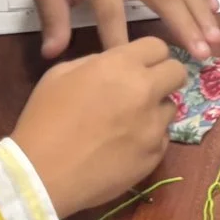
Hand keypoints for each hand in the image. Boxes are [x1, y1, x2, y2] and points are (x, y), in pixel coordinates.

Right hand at [11, 37, 182, 217]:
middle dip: (164, 77)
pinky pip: (162, 139)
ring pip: (171, 108)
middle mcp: (145, 91)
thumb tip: (114, 66)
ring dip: (155, 110)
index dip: (148, 55)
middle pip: (178, 72)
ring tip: (128, 123)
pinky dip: (149, 139)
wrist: (42, 174)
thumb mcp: (60, 75)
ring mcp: (153, 126)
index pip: (158, 46)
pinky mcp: (155, 156)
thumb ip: (95, 62)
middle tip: (144, 89)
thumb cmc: (44, 119)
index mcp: (120, 65)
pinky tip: (124, 146)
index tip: (139, 65)